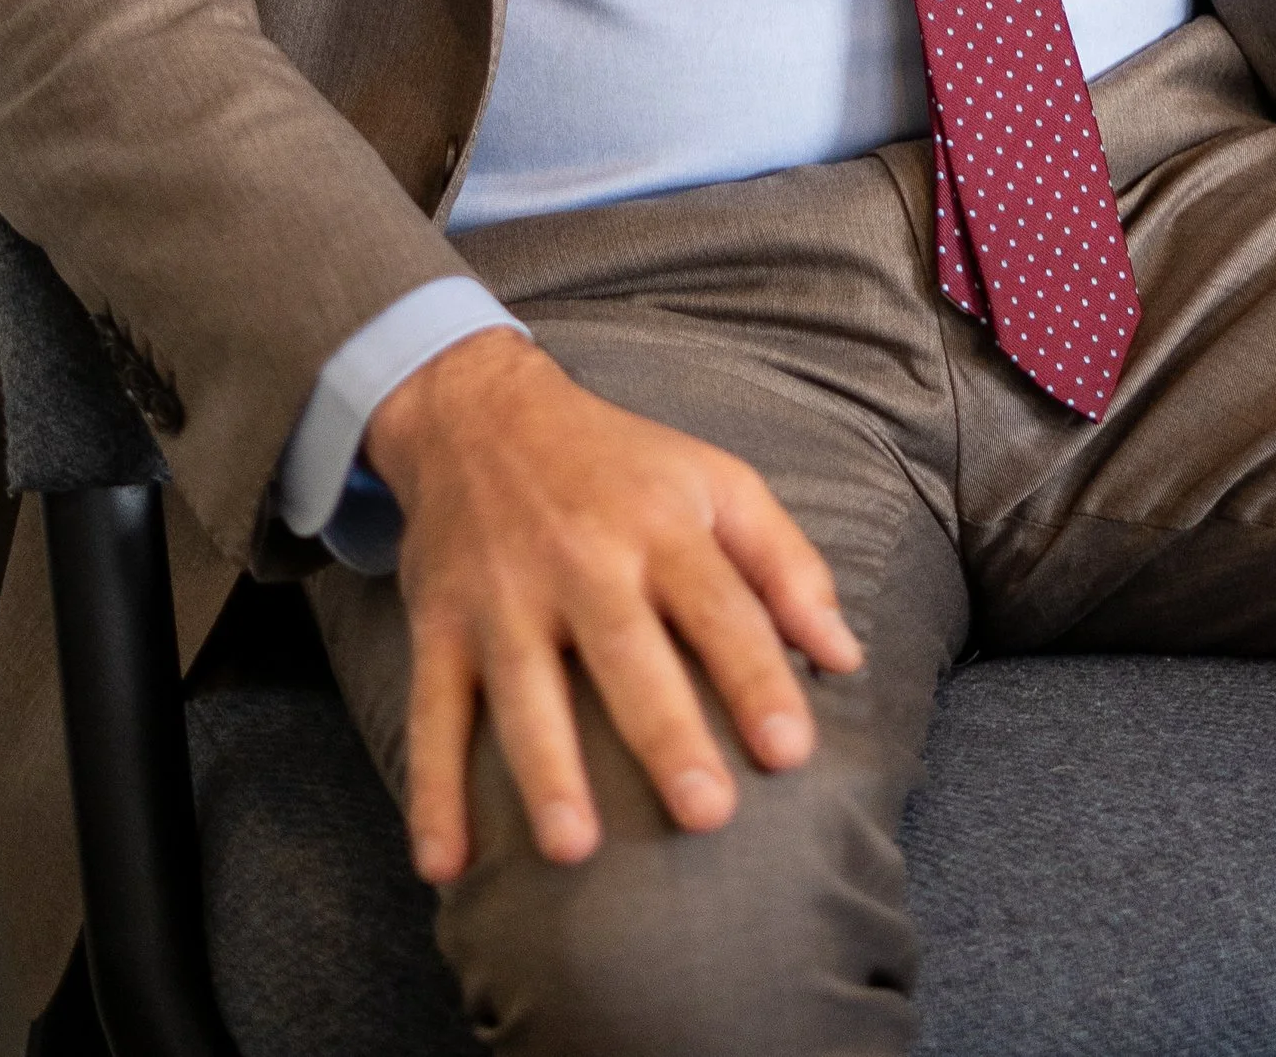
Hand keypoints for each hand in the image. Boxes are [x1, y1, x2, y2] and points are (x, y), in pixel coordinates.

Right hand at [363, 330, 862, 882]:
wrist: (479, 412)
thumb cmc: (620, 462)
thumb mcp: (714, 480)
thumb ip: (785, 565)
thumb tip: (844, 657)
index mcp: (659, 524)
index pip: (719, 605)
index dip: (757, 676)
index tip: (791, 751)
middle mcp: (581, 559)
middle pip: (627, 652)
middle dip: (665, 733)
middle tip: (707, 814)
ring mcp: (502, 595)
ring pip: (524, 688)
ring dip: (546, 771)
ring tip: (573, 851)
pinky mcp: (439, 624)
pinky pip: (432, 711)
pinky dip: (432, 790)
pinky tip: (447, 862)